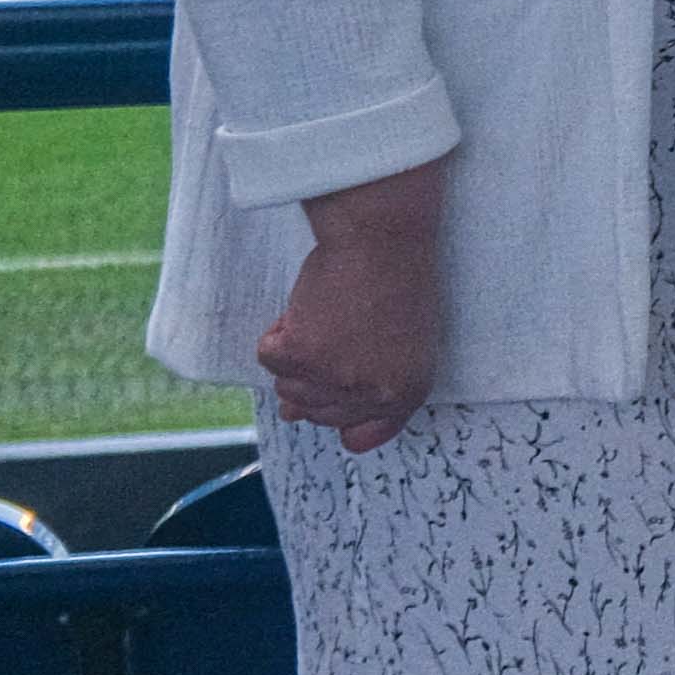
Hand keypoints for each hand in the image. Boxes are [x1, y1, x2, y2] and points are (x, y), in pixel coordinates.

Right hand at [257, 161, 452, 451]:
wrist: (383, 239)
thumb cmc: (397, 279)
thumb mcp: (396, 342)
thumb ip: (356, 383)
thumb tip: (291, 413)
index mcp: (406, 393)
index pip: (363, 435)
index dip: (340, 416)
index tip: (332, 392)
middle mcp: (372, 395)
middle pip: (315, 413)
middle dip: (313, 378)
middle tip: (329, 335)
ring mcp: (334, 379)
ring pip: (286, 387)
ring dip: (295, 354)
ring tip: (326, 315)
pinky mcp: (300, 356)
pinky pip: (268, 356)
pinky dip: (278, 330)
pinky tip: (310, 304)